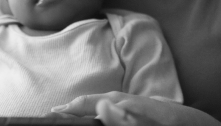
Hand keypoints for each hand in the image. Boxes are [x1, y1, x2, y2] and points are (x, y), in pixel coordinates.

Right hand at [51, 92, 220, 125]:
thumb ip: (128, 120)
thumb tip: (103, 104)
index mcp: (141, 106)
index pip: (101, 103)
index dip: (76, 108)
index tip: (54, 112)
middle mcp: (149, 104)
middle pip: (109, 101)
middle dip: (84, 106)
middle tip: (61, 112)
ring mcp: (158, 110)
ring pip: (122, 105)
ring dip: (100, 109)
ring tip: (82, 114)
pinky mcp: (167, 116)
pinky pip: (134, 111)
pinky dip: (118, 114)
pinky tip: (117, 118)